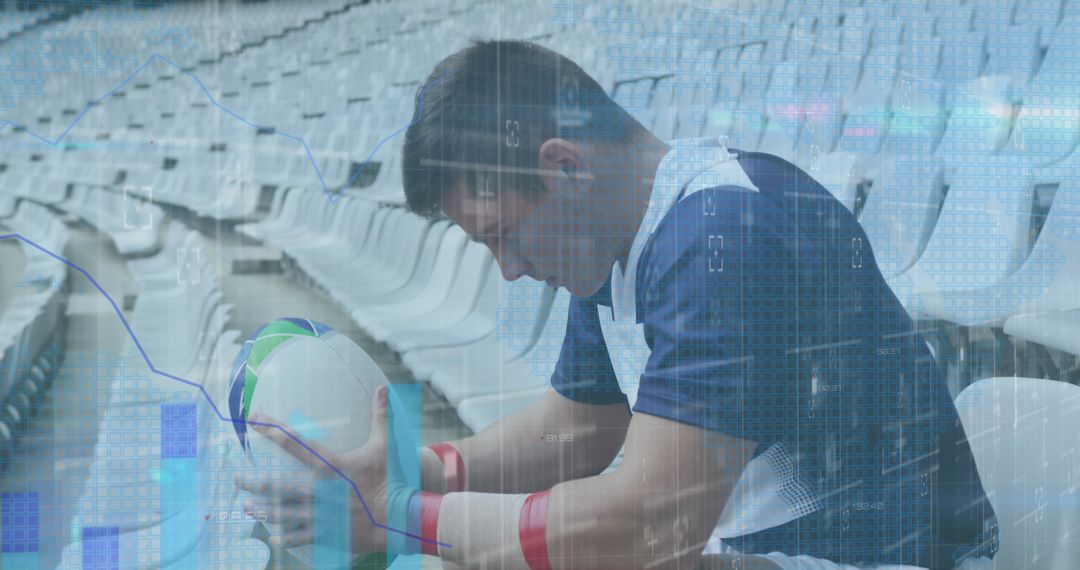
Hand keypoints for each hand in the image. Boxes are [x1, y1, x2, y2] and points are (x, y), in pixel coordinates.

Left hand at [235, 384, 400, 555]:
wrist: (397, 518)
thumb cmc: (390, 479)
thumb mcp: (384, 445)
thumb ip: (380, 416)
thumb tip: (383, 388)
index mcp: (330, 465)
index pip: (295, 443)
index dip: (272, 429)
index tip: (254, 419)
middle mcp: (319, 489)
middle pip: (278, 485)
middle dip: (254, 482)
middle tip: (235, 479)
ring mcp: (320, 513)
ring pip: (283, 512)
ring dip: (262, 510)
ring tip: (246, 508)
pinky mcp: (326, 532)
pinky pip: (299, 536)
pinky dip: (285, 538)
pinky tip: (272, 538)